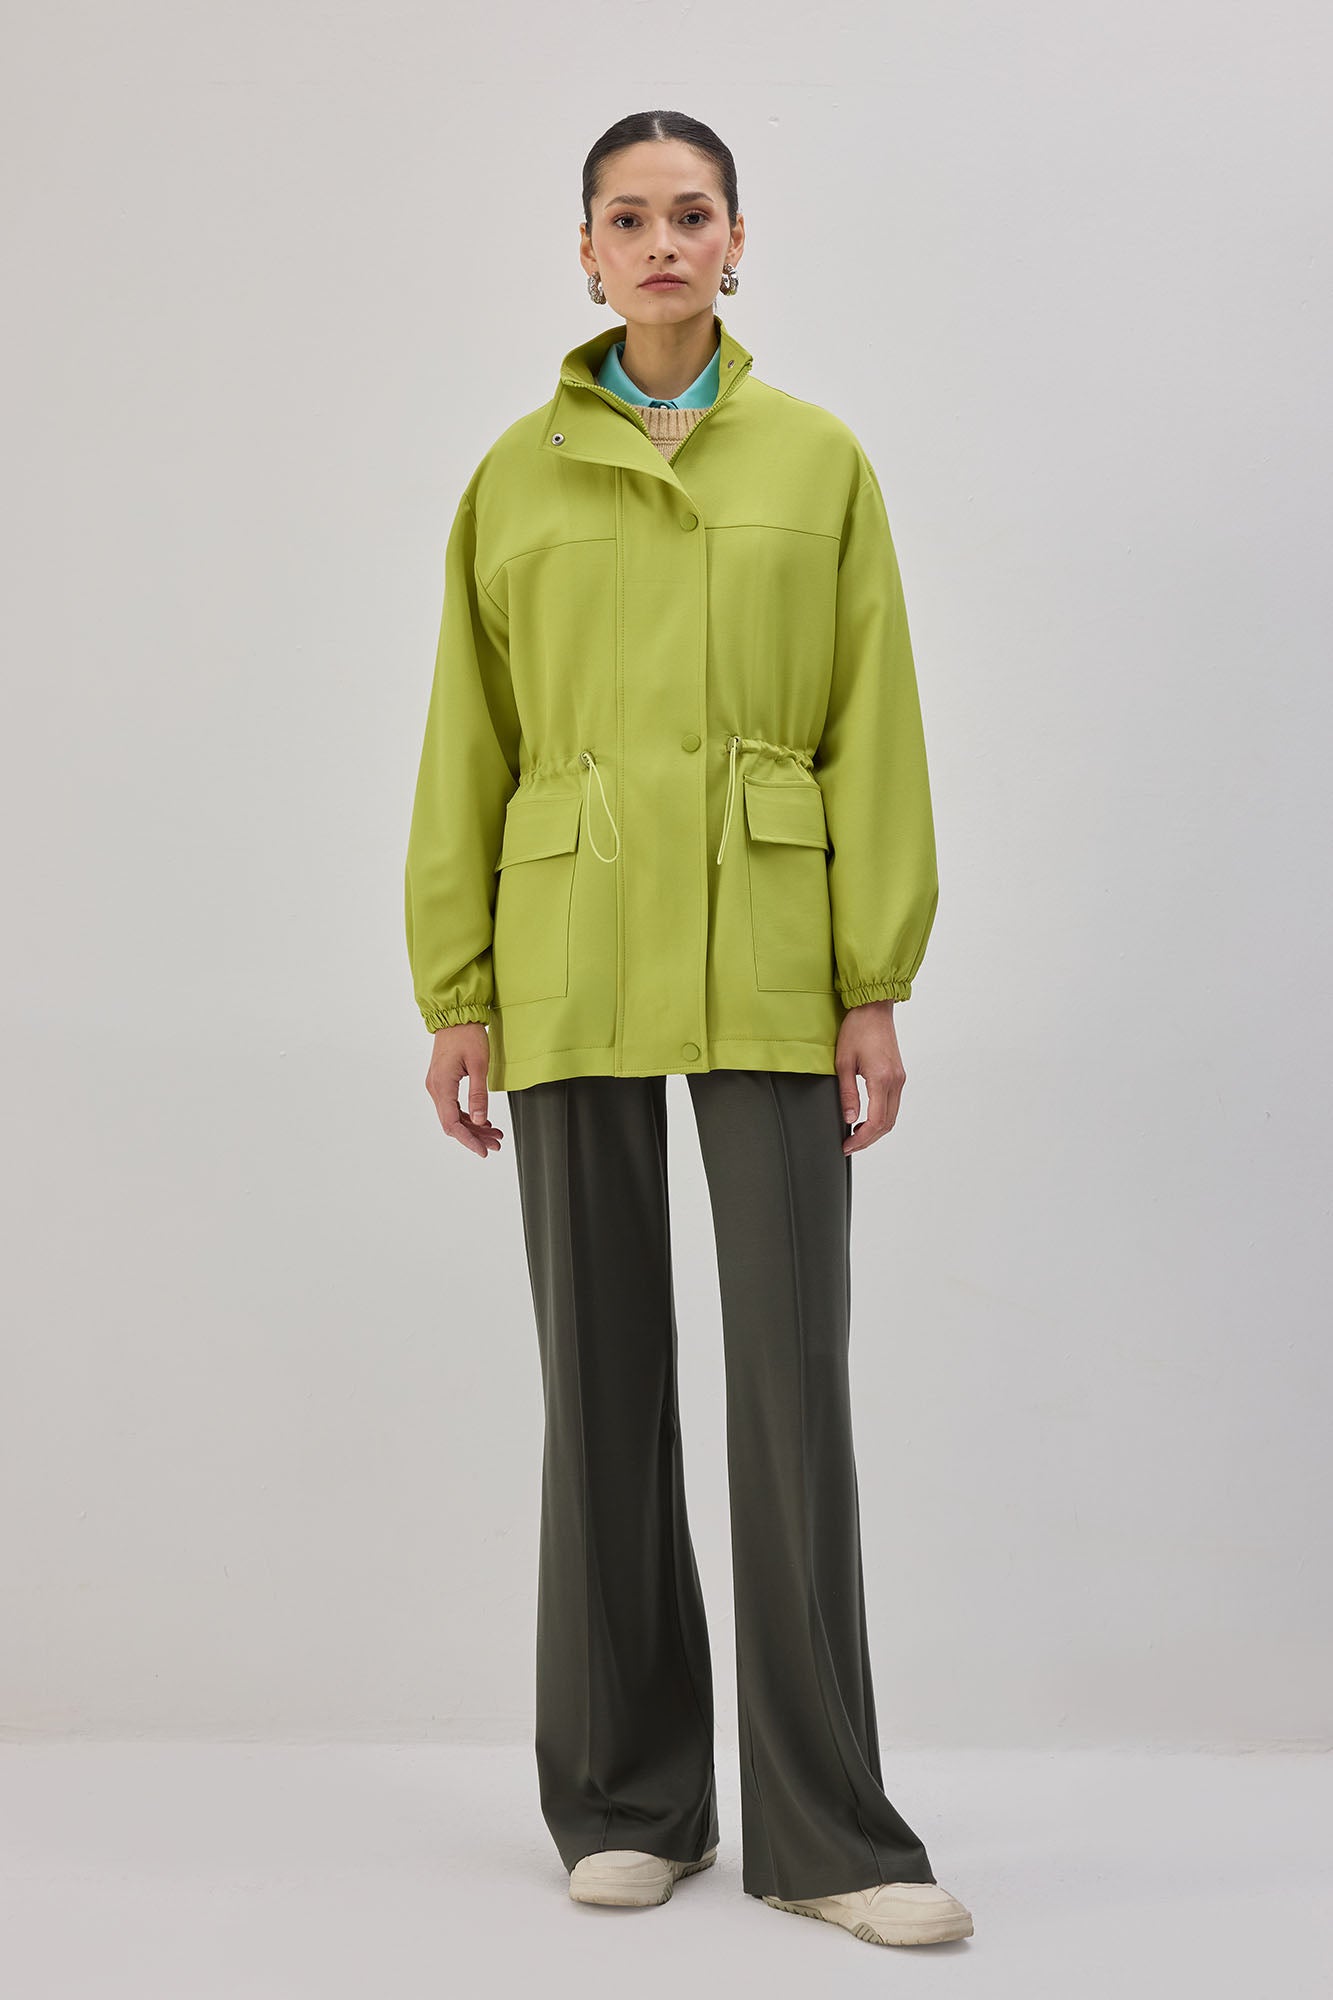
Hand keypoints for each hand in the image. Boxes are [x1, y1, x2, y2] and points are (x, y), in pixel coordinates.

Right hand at [425, 1024, 503, 1157]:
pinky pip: (453, 1106)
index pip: (452, 1124)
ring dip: (472, 1127)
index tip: (483, 1151)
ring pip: (453, 1116)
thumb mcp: (479, 1065)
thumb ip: (478, 1095)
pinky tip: (483, 1121)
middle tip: (496, 1144)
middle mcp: (435, 1088)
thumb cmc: (467, 1035)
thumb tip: (479, 1121)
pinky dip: (467, 1116)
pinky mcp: (442, 1082)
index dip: (468, 1140)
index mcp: (442, 1085)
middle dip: (474, 1136)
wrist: (456, 1016)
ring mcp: (437, 1085)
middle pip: (452, 1123)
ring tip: (494, 1134)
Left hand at [835, 1000, 905, 1152]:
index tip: (847, 1146)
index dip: (861, 1139)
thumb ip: (847, 1093)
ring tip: (856, 1135)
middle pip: (887, 1124)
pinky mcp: (899, 1075)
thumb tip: (849, 1119)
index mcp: (881, 1079)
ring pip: (892, 1116)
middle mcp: (896, 1081)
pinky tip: (866, 1119)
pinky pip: (893, 1104)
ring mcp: (900, 1078)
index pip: (876, 1121)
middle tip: (849, 1146)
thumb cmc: (857, 1029)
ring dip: (876, 1130)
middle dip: (868, 1140)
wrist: (874, 1009)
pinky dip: (881, 1117)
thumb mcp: (844, 1062)